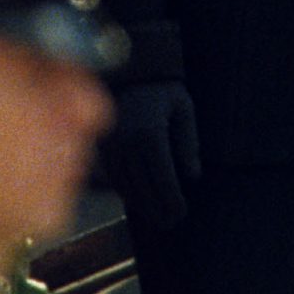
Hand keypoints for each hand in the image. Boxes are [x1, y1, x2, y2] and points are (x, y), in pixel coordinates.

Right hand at [103, 81, 200, 228]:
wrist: (130, 70)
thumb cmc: (164, 90)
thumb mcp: (184, 109)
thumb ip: (189, 141)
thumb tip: (192, 175)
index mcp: (149, 133)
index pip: (163, 178)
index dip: (173, 200)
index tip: (182, 213)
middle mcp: (126, 142)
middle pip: (143, 187)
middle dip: (158, 208)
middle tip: (172, 223)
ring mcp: (110, 145)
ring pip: (126, 186)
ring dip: (141, 205)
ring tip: (157, 218)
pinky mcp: (101, 146)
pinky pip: (112, 177)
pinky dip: (125, 192)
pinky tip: (138, 201)